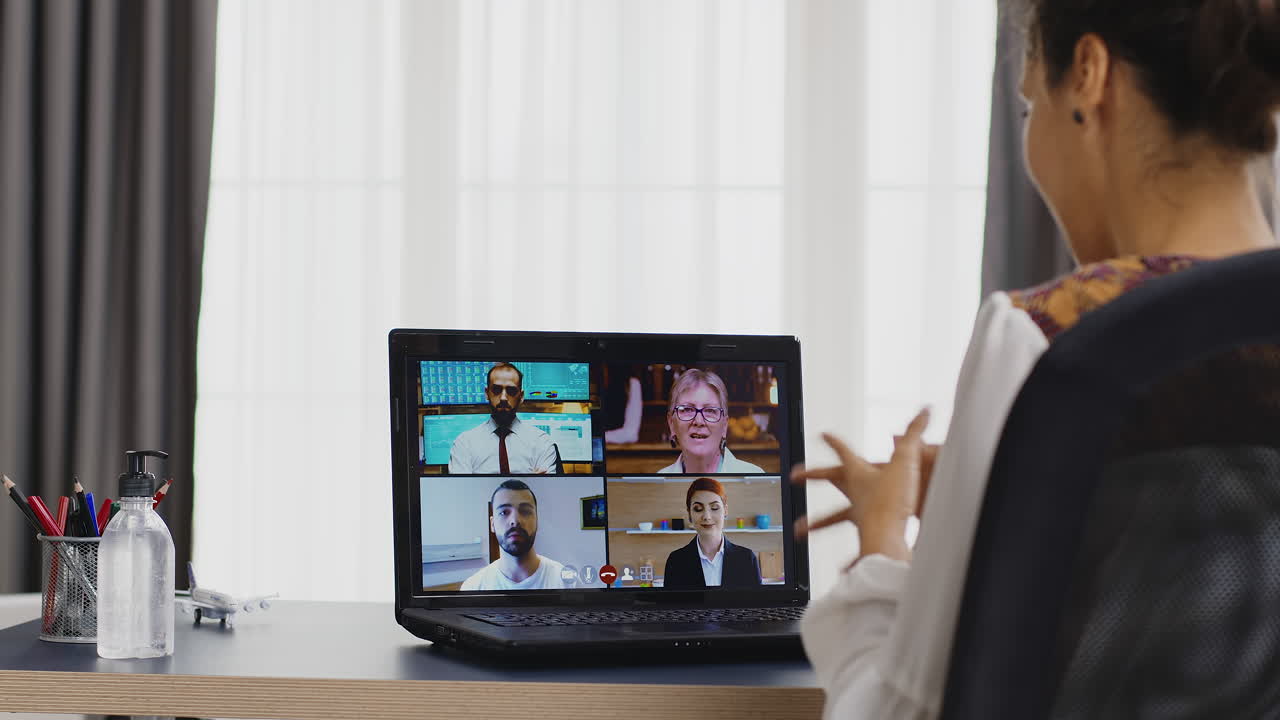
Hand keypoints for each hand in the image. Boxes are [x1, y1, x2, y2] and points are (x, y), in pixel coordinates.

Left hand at [790, 408, 930, 564]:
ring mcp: (860, 512)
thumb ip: (917, 434)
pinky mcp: (870, 531)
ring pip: (835, 517)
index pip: (845, 451)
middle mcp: (856, 492)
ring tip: (799, 530)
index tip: (823, 434)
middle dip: (813, 474)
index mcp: (860, 472)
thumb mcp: (910, 457)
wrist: (899, 527)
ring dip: (816, 523)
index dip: (836, 442)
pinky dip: (853, 560)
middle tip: (794, 475)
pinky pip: (858, 547)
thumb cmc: (899, 492)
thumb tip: (926, 410)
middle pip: (831, 480)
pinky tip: (844, 570)